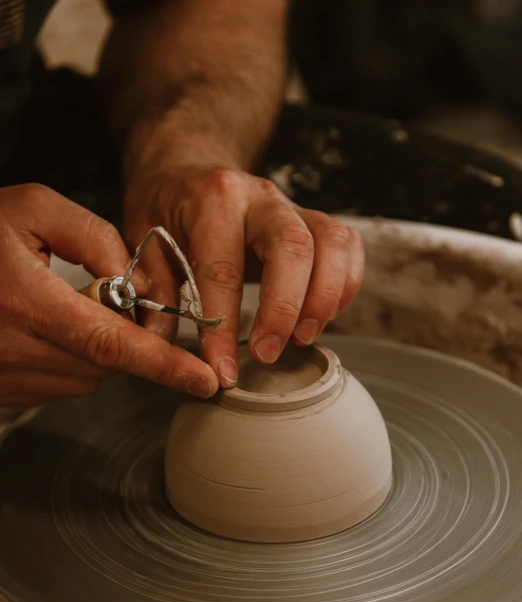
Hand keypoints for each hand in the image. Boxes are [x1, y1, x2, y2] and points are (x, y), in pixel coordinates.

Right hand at [0, 184, 218, 407]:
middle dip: (124, 338)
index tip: (202, 380)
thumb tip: (132, 286)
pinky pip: (58, 387)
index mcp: (23, 300)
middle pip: (105, 363)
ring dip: (95, 350)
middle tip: (105, 300)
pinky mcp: (0, 392)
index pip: (109, 342)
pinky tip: (45, 330)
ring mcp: (3, 377)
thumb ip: (94, 237)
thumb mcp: (32, 208)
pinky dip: (69, 361)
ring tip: (64, 310)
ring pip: (85, 379)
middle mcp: (11, 348)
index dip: (162, 364)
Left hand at [124, 166, 363, 387]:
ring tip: (302, 339)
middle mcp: (260, 197)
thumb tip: (160, 342)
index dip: (223, 327)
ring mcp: (293, 206)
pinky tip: (323, 316)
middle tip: (268, 354)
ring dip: (324, 299)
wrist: (190, 168)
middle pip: (293, 247)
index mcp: (213, 199)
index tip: (222, 370)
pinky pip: (348, 246)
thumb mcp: (141, 238)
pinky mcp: (313, 220)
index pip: (223, 269)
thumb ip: (153, 288)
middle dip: (285, 309)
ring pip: (332, 244)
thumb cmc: (167, 207)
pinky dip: (345, 285)